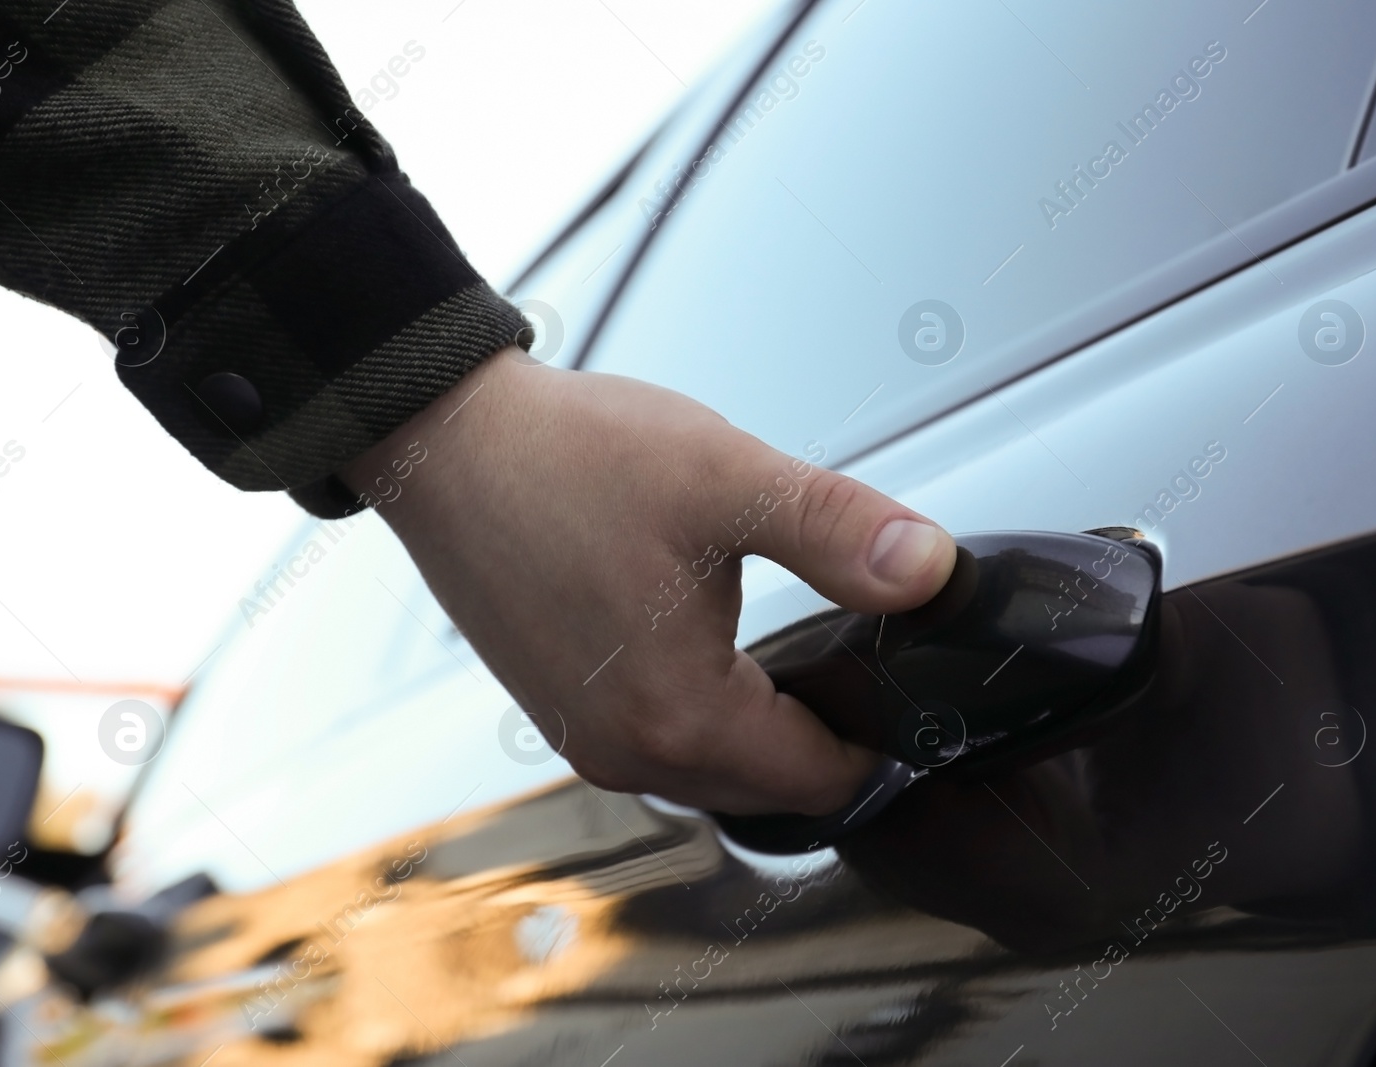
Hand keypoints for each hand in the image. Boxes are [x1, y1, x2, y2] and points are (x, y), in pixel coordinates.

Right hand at [341, 349, 955, 814]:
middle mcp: (624, 751)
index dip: (878, 737)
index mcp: (675, 717)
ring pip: (714, 771)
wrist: (446, 440)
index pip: (821, 779)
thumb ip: (837, 531)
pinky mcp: (561, 710)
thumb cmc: (565, 459)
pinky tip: (716, 648)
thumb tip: (928, 570)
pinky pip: (660, 745)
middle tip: (856, 656)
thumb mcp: (725, 480)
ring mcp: (585, 738)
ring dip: (762, 727)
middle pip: (769, 788)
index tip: (901, 683)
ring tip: (794, 651)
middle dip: (822, 736)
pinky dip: (704, 715)